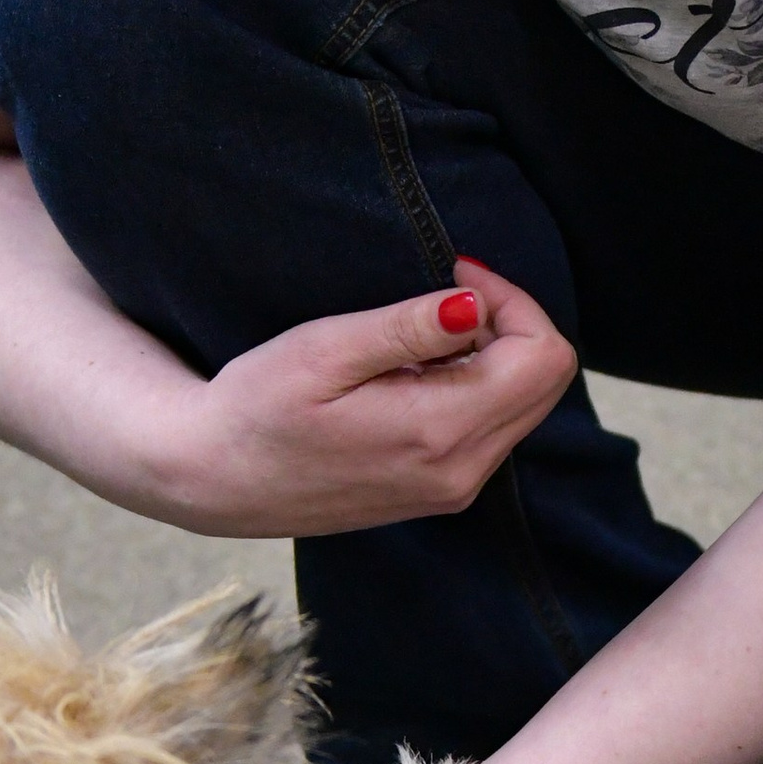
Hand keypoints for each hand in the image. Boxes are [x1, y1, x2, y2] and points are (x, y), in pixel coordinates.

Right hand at [159, 258, 574, 537]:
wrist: (215, 479)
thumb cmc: (256, 407)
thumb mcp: (324, 352)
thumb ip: (407, 329)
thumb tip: (476, 304)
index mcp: (439, 433)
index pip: (541, 356)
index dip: (513, 300)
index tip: (455, 272)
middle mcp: (461, 471)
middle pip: (546, 382)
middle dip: (511, 324)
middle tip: (444, 294)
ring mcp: (454, 488)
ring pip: (525, 405)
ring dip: (494, 356)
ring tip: (420, 335)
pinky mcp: (441, 491)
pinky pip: (495, 428)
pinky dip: (476, 386)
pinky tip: (416, 371)